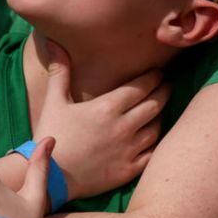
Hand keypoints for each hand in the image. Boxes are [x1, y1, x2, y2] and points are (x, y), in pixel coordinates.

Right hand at [34, 40, 166, 199]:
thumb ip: (60, 71)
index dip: (153, 77)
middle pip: (155, 104)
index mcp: (107, 107)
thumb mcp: (54, 100)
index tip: (158, 72)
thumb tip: (52, 41)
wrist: (50, 176)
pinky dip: (158, 143)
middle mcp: (124, 127)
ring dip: (161, 115)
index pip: (141, 86)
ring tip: (161, 108)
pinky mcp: (129, 170)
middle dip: (164, 91)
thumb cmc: (51, 134)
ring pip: (157, 127)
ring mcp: (129, 150)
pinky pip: (153, 154)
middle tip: (167, 85)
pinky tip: (155, 137)